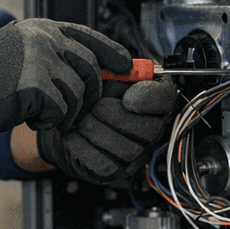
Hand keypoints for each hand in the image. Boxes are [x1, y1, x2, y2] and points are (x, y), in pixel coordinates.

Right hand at [0, 19, 130, 158]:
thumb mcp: (22, 52)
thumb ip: (55, 55)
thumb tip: (97, 69)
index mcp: (42, 29)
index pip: (89, 37)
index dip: (111, 53)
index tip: (125, 65)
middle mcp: (44, 39)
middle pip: (90, 69)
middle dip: (88, 95)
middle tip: (71, 109)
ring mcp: (40, 60)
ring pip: (78, 94)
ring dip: (64, 112)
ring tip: (40, 112)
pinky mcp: (35, 85)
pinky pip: (61, 110)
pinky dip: (49, 121)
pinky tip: (30, 118)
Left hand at [37, 79, 177, 184]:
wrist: (63, 117)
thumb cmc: (86, 91)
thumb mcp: (96, 66)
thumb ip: (110, 58)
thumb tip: (125, 65)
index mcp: (152, 98)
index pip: (166, 98)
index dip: (147, 98)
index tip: (126, 96)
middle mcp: (150, 127)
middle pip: (146, 129)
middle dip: (113, 115)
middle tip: (94, 107)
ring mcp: (135, 153)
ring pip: (126, 149)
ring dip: (96, 130)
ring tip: (81, 119)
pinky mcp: (115, 170)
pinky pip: (105, 164)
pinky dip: (83, 147)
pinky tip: (74, 133)